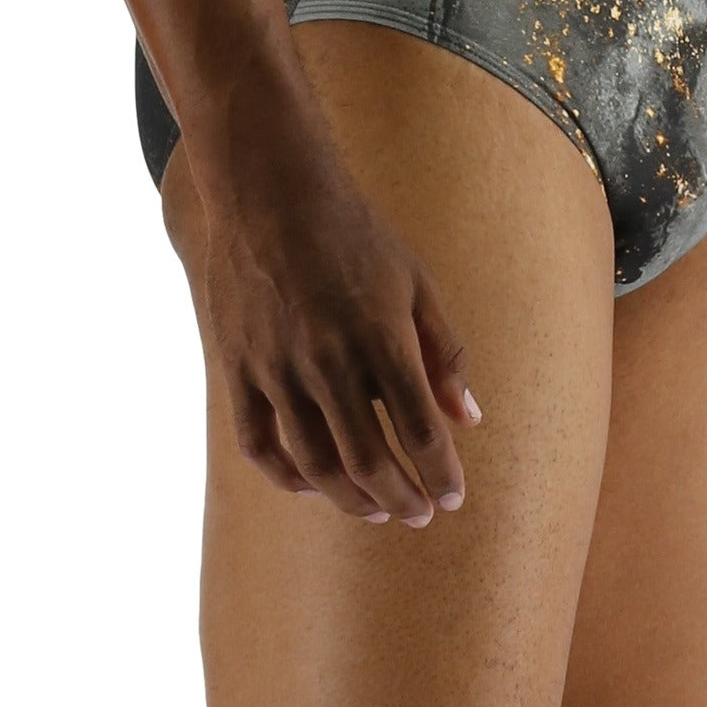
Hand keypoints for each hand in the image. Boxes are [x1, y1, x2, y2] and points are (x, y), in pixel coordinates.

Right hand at [200, 135, 483, 525]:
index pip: (420, 429)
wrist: (272, 193)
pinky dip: (288, 477)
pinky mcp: (238, 367)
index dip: (441, 473)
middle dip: (402, 498)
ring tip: (376, 510)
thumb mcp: (416, 284)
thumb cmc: (356, 236)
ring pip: (315, 464)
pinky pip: (259, 444)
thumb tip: (469, 419)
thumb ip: (444, 355)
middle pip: (370, 460)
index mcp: (381, 338)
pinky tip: (315, 485)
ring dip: (351, 499)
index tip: (453, 497)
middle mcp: (329, 360)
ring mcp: (277, 367)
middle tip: (420, 513)